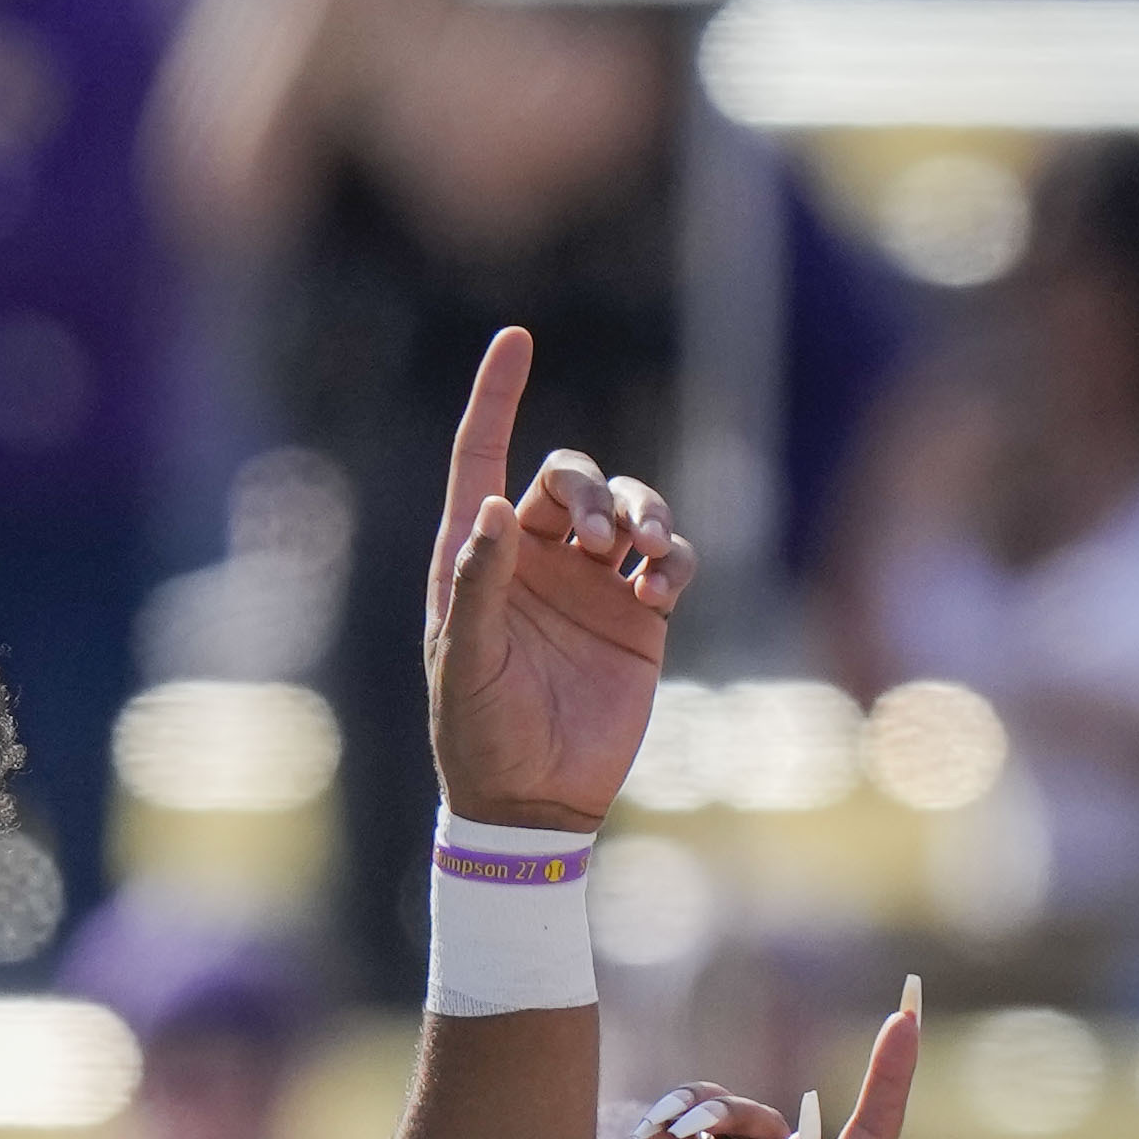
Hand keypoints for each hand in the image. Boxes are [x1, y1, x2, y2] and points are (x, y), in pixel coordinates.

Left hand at [425, 326, 694, 831]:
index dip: (497, 397)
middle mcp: (533, 558)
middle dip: (594, 493)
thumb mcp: (465, 662)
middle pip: (573, 479)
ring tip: (640, 562)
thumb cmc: (481, 733)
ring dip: (644, 516)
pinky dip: (673, 560)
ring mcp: (589, 583)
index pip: (483, 457)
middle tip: (600, 543)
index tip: (516, 337)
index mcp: (475, 557)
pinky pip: (668, 557)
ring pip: (631, 508)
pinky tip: (658, 592)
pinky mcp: (637, 615)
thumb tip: (492, 508)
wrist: (535, 801)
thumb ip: (476, 585)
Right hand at [617, 989, 923, 1138]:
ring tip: (672, 1128)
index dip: (888, 1074)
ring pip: (723, 1123)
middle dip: (737, 1109)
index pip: (871, 1131)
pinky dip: (665, 1132)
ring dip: (700, 1110)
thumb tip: (800, 1135)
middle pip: (773, 1118)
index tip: (904, 1011)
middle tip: (700, 1125)